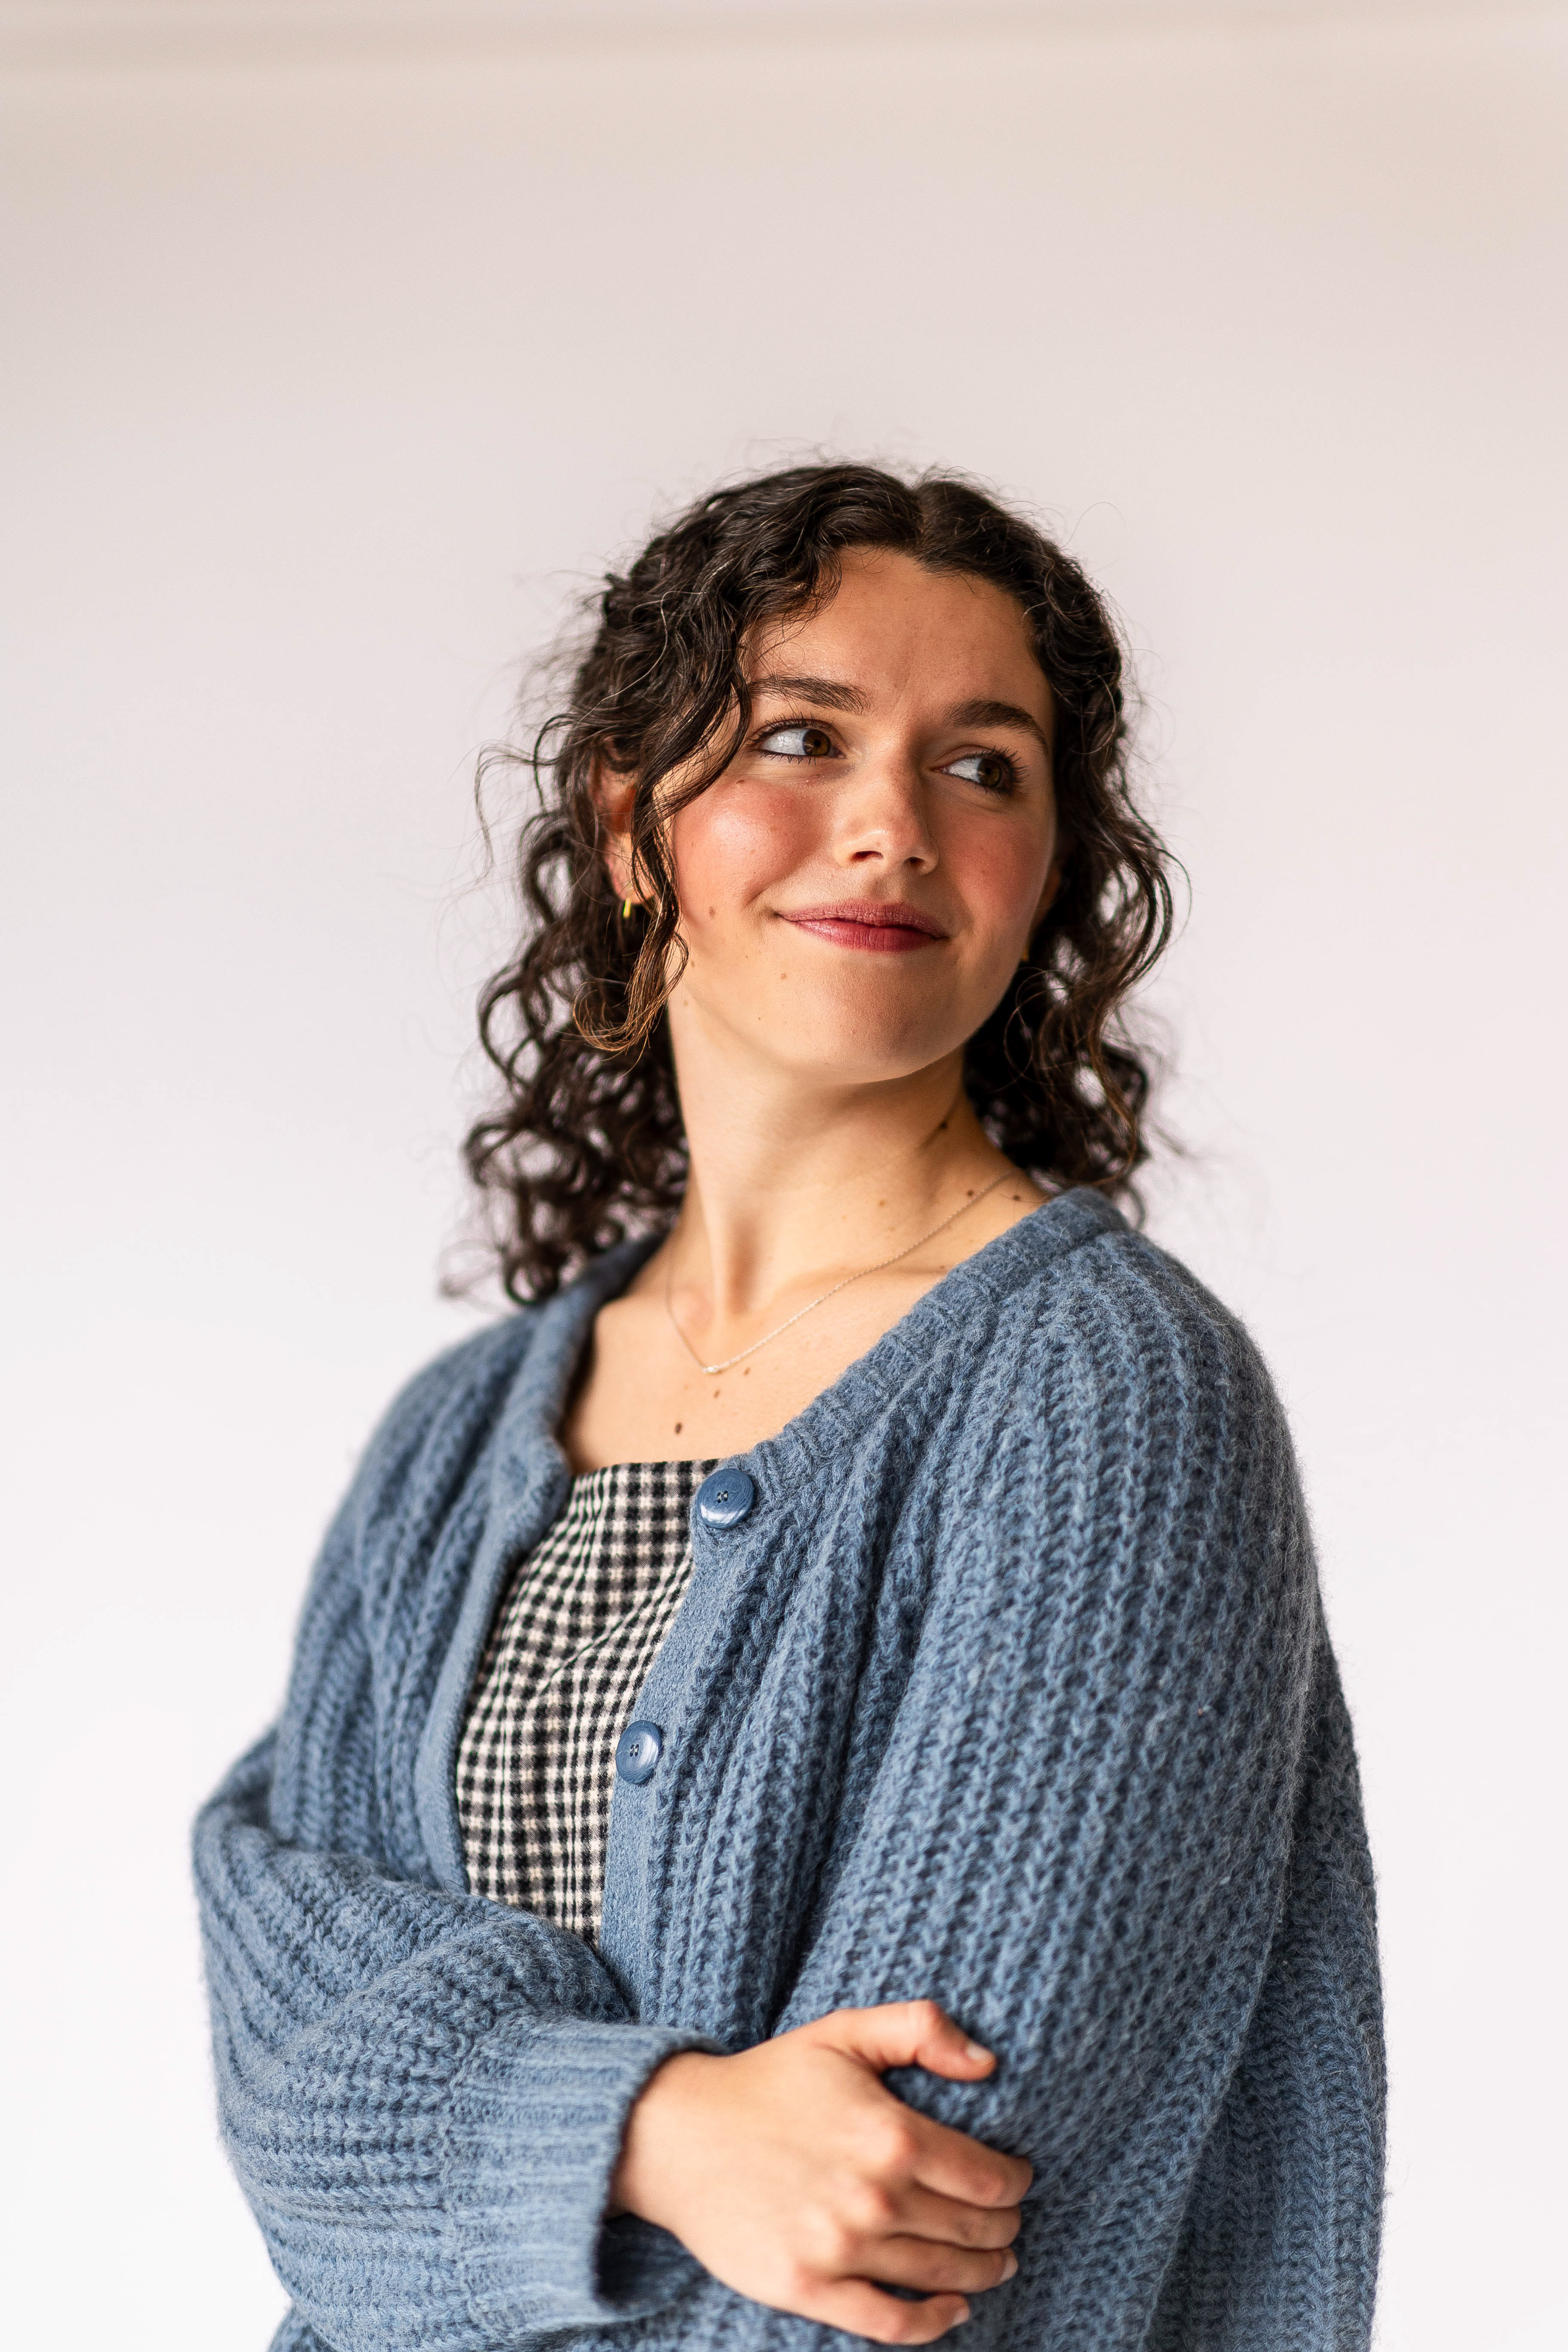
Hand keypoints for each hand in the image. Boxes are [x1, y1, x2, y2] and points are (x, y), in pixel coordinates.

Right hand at [610, 2000, 1030, 2343]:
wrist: (679, 2136)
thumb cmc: (769, 2080)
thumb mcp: (843, 2032)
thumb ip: (920, 2028)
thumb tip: (987, 2063)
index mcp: (890, 2134)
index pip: (987, 2176)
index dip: (1016, 2182)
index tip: (1019, 2180)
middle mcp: (872, 2197)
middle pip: (972, 2230)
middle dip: (1004, 2229)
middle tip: (1011, 2225)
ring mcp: (840, 2250)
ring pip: (941, 2276)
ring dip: (982, 2274)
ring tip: (997, 2265)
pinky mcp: (809, 2289)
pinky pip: (891, 2323)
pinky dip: (934, 2323)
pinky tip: (954, 2310)